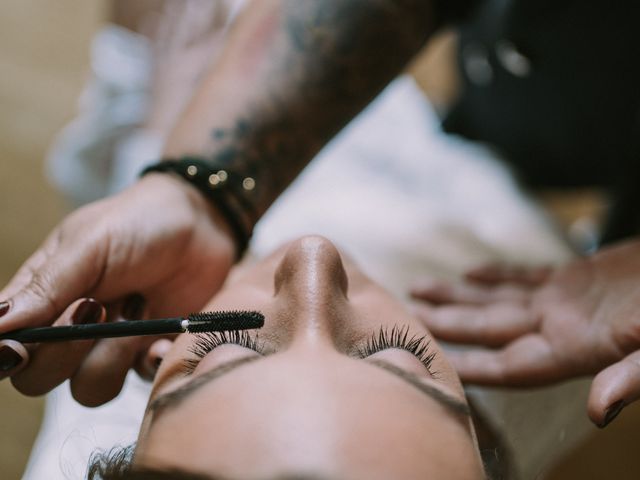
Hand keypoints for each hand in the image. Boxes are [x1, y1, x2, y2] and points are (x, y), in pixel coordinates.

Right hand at [0, 174, 235, 404]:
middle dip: (64, 352)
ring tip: (139, 307)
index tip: (25, 344)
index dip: (10, 353)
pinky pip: (139, 381)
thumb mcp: (89, 243)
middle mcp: (70, 329)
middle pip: (38, 378)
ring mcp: (110, 345)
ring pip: (88, 389)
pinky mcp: (147, 352)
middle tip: (97, 308)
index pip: (7, 344)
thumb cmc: (140, 222)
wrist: (203, 223)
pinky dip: (150, 363)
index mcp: (42, 297)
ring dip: (112, 356)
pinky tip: (162, 337)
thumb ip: (46, 286)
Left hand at [410, 240, 639, 427]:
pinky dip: (497, 274)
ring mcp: (568, 301)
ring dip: (459, 296)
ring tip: (419, 289)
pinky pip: (526, 276)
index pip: (508, 365)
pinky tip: (471, 273)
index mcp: (576, 348)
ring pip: (499, 300)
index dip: (469, 365)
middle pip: (489, 329)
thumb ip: (632, 376)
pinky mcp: (579, 275)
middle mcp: (563, 327)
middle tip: (403, 314)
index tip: (426, 360)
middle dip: (447, 323)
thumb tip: (599, 413)